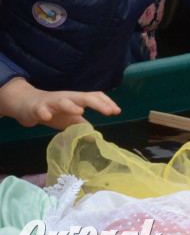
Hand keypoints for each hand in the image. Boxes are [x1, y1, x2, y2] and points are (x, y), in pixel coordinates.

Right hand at [0, 78, 119, 129]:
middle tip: (109, 111)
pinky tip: (48, 117)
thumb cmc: (53, 110)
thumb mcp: (70, 119)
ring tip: (80, 111)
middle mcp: (66, 98)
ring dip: (71, 105)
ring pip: (62, 101)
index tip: (117, 111)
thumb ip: (82, 125)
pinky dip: (44, 112)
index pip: (94, 97)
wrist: (27, 104)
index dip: (106, 102)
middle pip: (83, 97)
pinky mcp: (37, 108)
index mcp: (76, 100)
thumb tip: (95, 137)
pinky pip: (41, 110)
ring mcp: (51, 102)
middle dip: (97, 103)